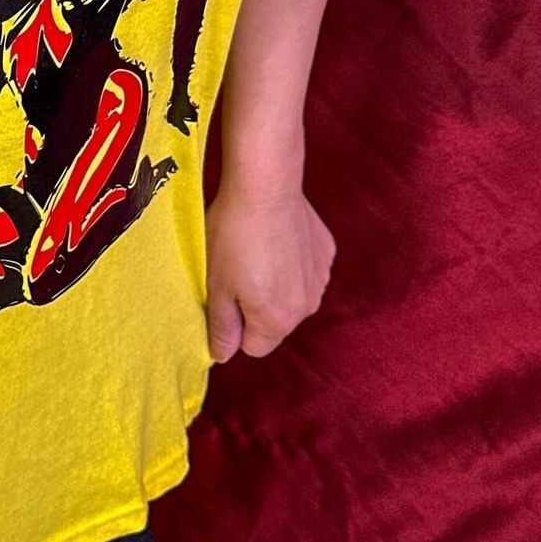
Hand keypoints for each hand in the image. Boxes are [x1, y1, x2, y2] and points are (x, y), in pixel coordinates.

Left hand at [205, 169, 335, 362]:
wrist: (265, 186)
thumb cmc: (234, 234)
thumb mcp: (216, 285)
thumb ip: (222, 326)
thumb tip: (222, 355)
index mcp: (277, 321)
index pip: (253, 347)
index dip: (234, 325)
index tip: (223, 296)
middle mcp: (307, 307)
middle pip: (274, 322)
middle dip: (255, 305)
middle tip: (235, 270)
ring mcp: (320, 279)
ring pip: (291, 295)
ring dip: (275, 283)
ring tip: (255, 250)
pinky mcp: (325, 252)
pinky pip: (304, 269)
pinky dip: (291, 260)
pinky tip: (275, 237)